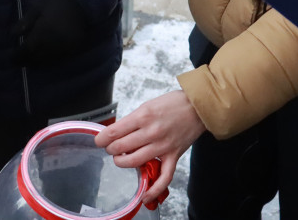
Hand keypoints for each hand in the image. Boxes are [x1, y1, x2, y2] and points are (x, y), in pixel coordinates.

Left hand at [12, 0, 87, 66]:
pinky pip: (58, 59)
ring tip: (29, 62)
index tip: (11, 57)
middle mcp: (53, 42)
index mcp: (43, 30)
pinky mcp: (73, 49)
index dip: (17, 56)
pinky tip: (43, 60)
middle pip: (36, 58)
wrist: (80, 1)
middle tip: (18, 61)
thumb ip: (25, 22)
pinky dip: (49, 62)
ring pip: (47, 61)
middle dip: (26, 61)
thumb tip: (13, 35)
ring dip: (36, 63)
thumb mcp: (37, 7)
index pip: (27, 49)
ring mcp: (64, 47)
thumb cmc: (55, 2)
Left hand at [94, 90, 205, 206]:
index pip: (114, 132)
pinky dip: (154, 189)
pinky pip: (164, 177)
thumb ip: (133, 120)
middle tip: (111, 147)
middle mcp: (151, 132)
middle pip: (121, 147)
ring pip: (135, 162)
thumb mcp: (147, 105)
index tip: (100, 140)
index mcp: (143, 116)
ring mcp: (163, 146)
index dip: (102, 138)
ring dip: (122, 162)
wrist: (198, 107)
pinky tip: (144, 195)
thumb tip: (117, 132)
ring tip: (121, 158)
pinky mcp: (173, 156)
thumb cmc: (172, 103)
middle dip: (111, 149)